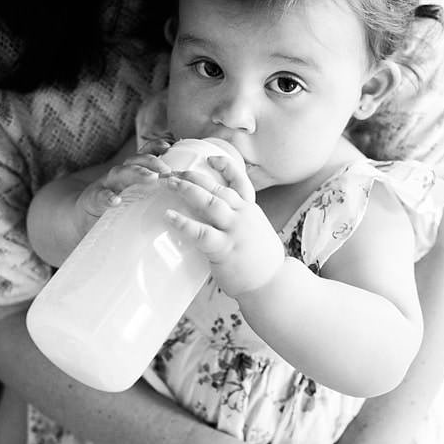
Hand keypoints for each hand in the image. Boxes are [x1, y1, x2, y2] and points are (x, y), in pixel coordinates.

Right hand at [76, 150, 171, 220]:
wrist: (88, 216)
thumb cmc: (123, 203)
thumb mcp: (140, 192)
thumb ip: (159, 187)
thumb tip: (186, 187)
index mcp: (134, 170)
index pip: (145, 153)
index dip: (156, 147)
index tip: (168, 146)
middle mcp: (122, 173)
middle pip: (136, 160)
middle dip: (152, 161)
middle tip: (166, 169)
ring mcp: (108, 184)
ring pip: (120, 172)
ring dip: (136, 173)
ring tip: (151, 177)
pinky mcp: (95, 199)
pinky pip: (100, 196)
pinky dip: (108, 197)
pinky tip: (115, 200)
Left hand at [161, 153, 283, 295]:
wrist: (274, 284)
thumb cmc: (262, 263)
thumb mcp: (257, 234)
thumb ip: (240, 224)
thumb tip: (220, 223)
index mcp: (251, 211)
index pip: (240, 181)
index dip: (225, 167)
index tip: (210, 159)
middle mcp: (244, 216)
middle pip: (218, 188)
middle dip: (194, 177)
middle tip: (172, 172)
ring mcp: (235, 231)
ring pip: (210, 203)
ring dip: (188, 190)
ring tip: (169, 184)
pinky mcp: (225, 248)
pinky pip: (201, 232)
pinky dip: (183, 222)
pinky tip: (169, 216)